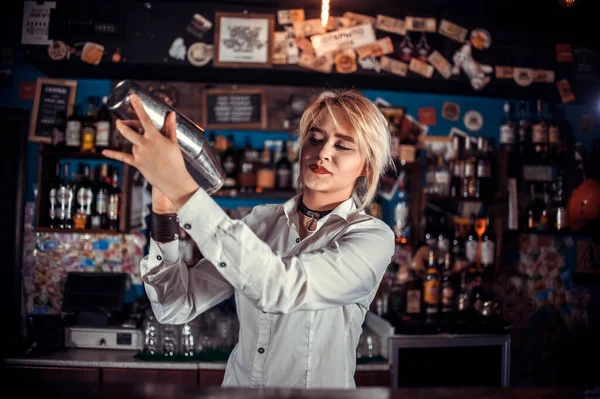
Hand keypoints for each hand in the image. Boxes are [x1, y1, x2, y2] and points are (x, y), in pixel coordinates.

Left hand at [102, 94, 198, 209]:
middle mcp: (144, 144)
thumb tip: (172, 114)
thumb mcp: (174, 142)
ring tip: (149, 151)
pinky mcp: (136, 163)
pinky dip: (113, 154)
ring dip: (136, 144)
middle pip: (129, 131)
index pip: (144, 118)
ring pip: (132, 144)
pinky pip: (123, 157)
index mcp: (155, 137)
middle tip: (119, 122)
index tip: (133, 97)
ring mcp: (139, 154)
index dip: (138, 106)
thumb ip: (170, 127)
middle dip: (123, 125)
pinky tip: (104, 151)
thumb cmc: (176, 161)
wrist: (173, 180)